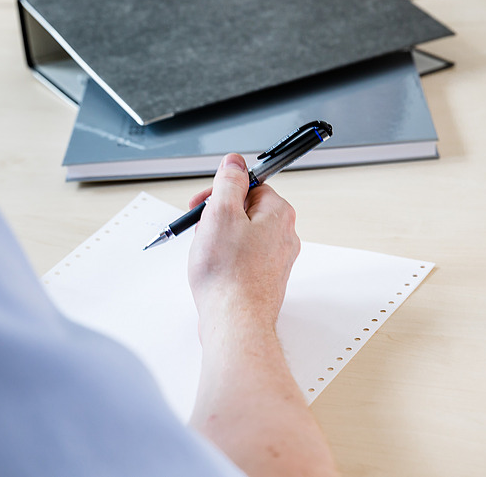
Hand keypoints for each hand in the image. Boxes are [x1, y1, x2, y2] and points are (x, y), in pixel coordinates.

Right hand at [187, 153, 300, 343]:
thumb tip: (235, 162)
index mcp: (278, 214)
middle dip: (219, 216)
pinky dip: (225, 260)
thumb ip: (229, 182)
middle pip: (246, 211)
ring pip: (242, 236)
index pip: (251, 185)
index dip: (223, 191)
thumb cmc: (228, 274)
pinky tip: (213, 271)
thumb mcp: (221, 212)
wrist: (235, 322)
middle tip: (202, 228)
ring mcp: (275, 260)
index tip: (205, 201)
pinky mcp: (264, 280)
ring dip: (220, 239)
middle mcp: (283, 236)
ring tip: (206, 253)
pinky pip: (242, 259)